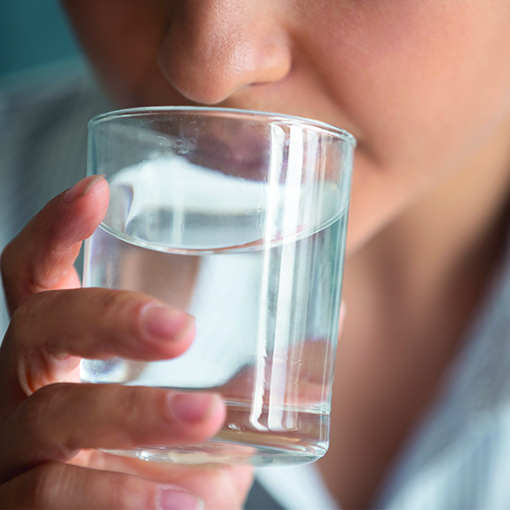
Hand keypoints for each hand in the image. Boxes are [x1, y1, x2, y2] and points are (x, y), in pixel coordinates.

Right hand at [0, 176, 252, 508]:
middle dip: (107, 317)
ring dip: (134, 415)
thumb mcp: (216, 408)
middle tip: (182, 329)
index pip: (38, 275)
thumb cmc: (178, 461)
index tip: (96, 189)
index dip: (56, 229)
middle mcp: (32, 391)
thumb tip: (332, 312)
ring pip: (51, 419)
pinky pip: (51, 502)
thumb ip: (262, 363)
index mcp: (69, 352)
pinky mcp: (27, 509)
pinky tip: (182, 503)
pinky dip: (119, 497)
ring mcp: (20, 453)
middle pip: (38, 329)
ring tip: (207, 418)